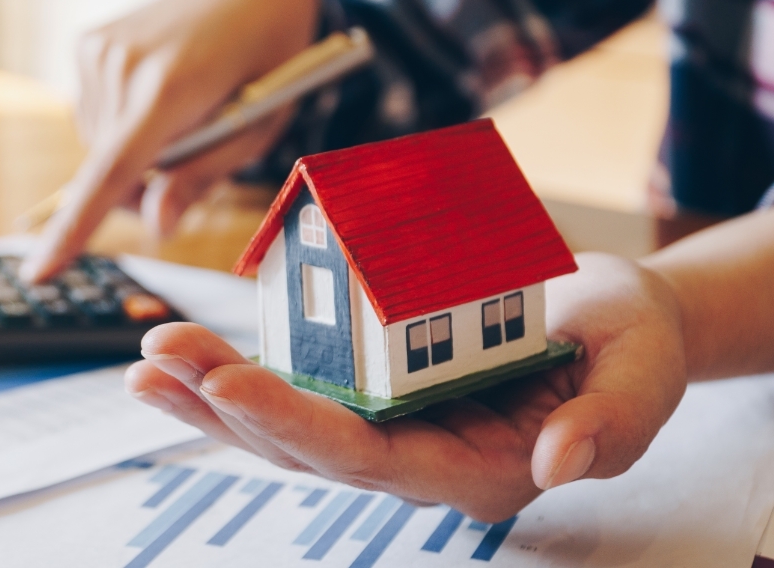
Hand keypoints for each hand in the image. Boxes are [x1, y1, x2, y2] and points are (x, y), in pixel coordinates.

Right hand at [19, 0, 317, 282]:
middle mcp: (122, 65)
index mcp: (169, 88)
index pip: (112, 172)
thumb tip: (157, 226)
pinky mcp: (87, 44)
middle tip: (193, 158)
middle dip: (144, 186)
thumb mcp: (257, 129)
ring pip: (100, 147)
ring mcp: (98, 51)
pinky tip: (156, 96)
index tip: (39, 272)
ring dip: (134, 153)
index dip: (75, 228)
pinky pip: (95, 116)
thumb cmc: (267, 61)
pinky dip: (122, 124)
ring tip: (181, 116)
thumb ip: (201, 177)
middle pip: (108, 171)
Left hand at [125, 253, 686, 521]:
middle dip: (225, 403)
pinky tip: (183, 351)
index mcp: (473, 469)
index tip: (230, 383)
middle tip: (160, 357)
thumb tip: (559, 461)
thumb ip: (612, 423)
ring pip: (283, 421)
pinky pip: (294, 381)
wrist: (610, 324)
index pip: (370, 459)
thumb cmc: (628, 349)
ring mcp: (387, 420)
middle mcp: (415, 455)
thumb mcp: (643, 377)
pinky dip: (235, 366)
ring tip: (150, 355)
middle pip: (303, 444)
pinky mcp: (370, 384)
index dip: (296, 424)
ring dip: (210, 391)